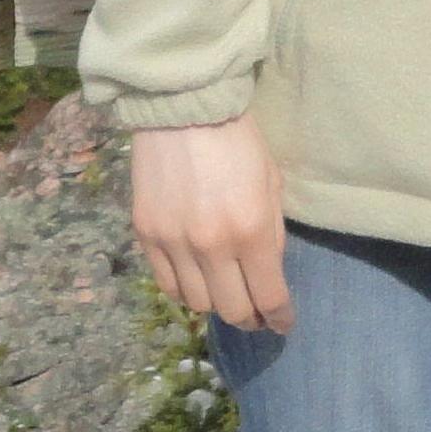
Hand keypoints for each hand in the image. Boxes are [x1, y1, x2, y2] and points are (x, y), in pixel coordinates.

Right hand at [129, 116, 293, 333]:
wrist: (183, 107)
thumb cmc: (238, 138)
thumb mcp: (271, 181)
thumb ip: (272, 232)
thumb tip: (270, 273)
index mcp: (250, 230)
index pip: (268, 296)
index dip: (280, 317)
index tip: (284, 324)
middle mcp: (211, 245)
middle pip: (232, 309)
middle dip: (250, 317)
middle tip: (256, 313)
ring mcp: (174, 243)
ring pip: (197, 303)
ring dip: (217, 303)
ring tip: (226, 292)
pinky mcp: (146, 236)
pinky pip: (167, 285)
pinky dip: (185, 290)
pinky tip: (197, 279)